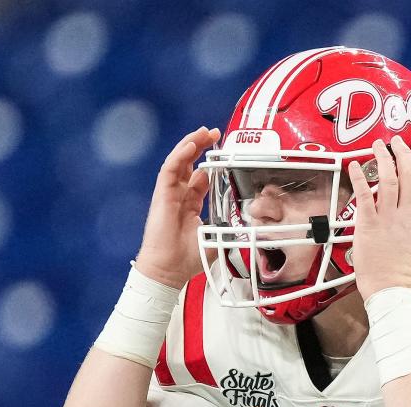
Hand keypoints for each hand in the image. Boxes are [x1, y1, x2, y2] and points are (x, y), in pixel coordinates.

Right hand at [135, 126, 220, 288]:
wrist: (169, 269)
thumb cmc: (186, 259)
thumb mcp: (216, 238)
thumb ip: (229, 229)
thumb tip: (248, 227)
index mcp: (190, 205)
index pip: (200, 178)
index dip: (211, 165)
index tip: (224, 154)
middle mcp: (179, 196)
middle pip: (189, 163)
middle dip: (202, 146)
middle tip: (215, 134)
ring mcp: (169, 194)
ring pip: (179, 161)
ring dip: (191, 144)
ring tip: (204, 132)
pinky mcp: (162, 195)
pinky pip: (169, 170)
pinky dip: (180, 155)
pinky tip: (191, 145)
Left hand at [348, 135, 410, 299]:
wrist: (393, 290)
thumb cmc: (403, 277)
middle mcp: (407, 215)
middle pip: (409, 176)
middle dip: (403, 154)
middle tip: (396, 142)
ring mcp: (388, 218)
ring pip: (389, 179)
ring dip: (383, 159)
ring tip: (378, 146)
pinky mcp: (369, 224)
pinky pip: (364, 194)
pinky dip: (359, 177)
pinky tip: (354, 165)